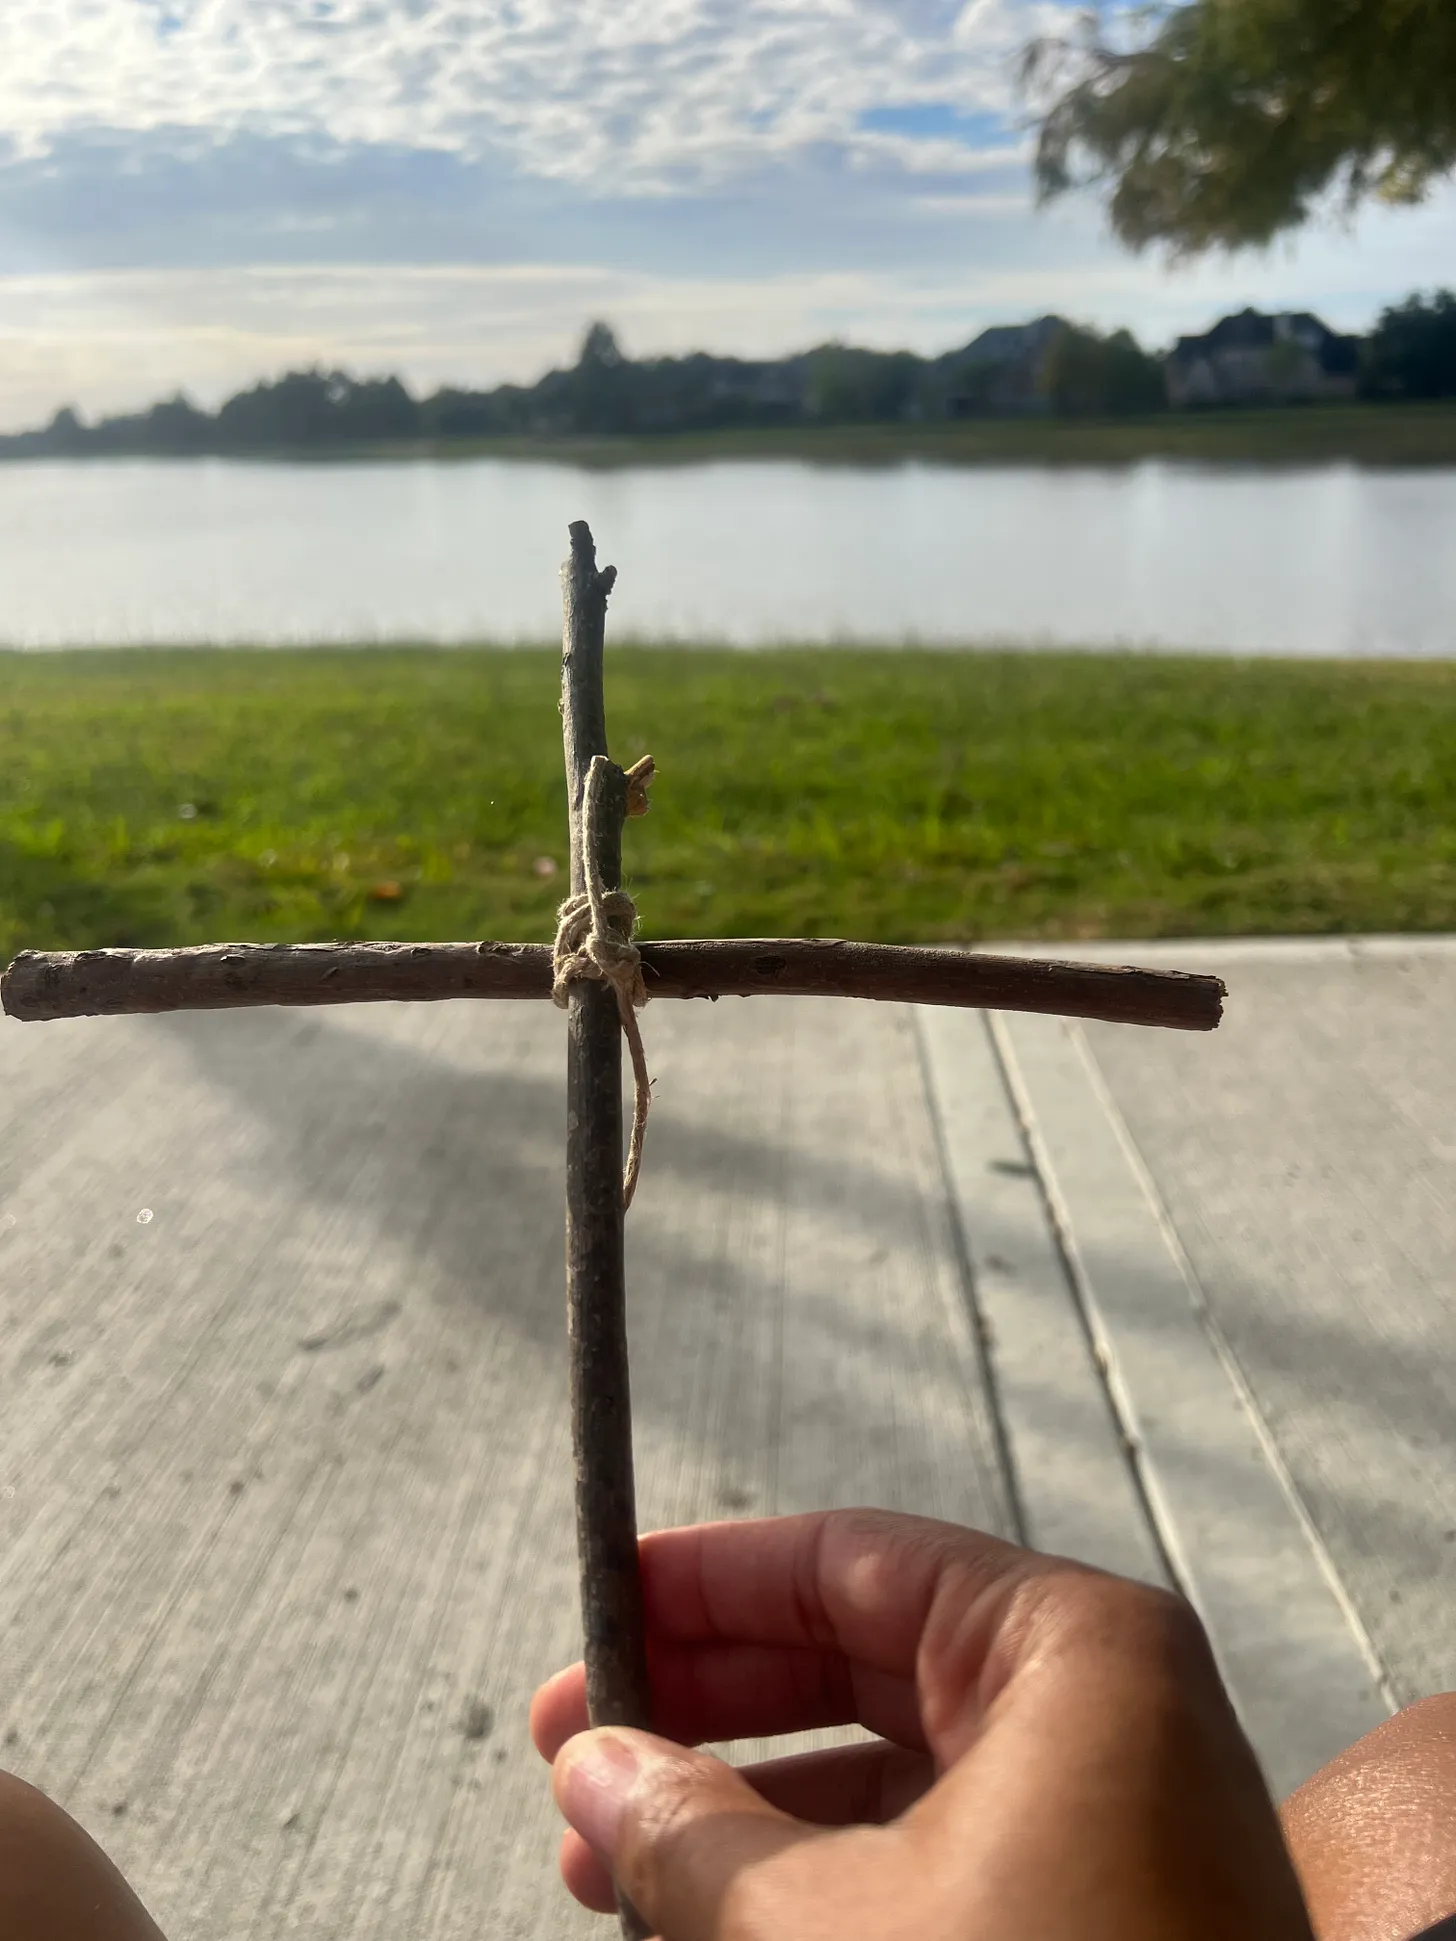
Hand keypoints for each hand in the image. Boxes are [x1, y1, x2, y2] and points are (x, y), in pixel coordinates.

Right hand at [531, 1509, 1312, 1940]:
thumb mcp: (822, 1926)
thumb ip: (688, 1832)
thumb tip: (593, 1766)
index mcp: (1074, 1650)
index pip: (852, 1559)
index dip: (708, 1583)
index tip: (607, 1607)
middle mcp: (1104, 1714)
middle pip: (860, 1658)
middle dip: (705, 1706)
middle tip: (582, 1738)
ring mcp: (1108, 1821)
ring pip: (884, 1771)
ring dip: (741, 1812)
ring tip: (610, 1853)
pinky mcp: (1095, 1917)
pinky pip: (930, 1859)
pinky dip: (816, 1880)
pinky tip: (706, 1917)